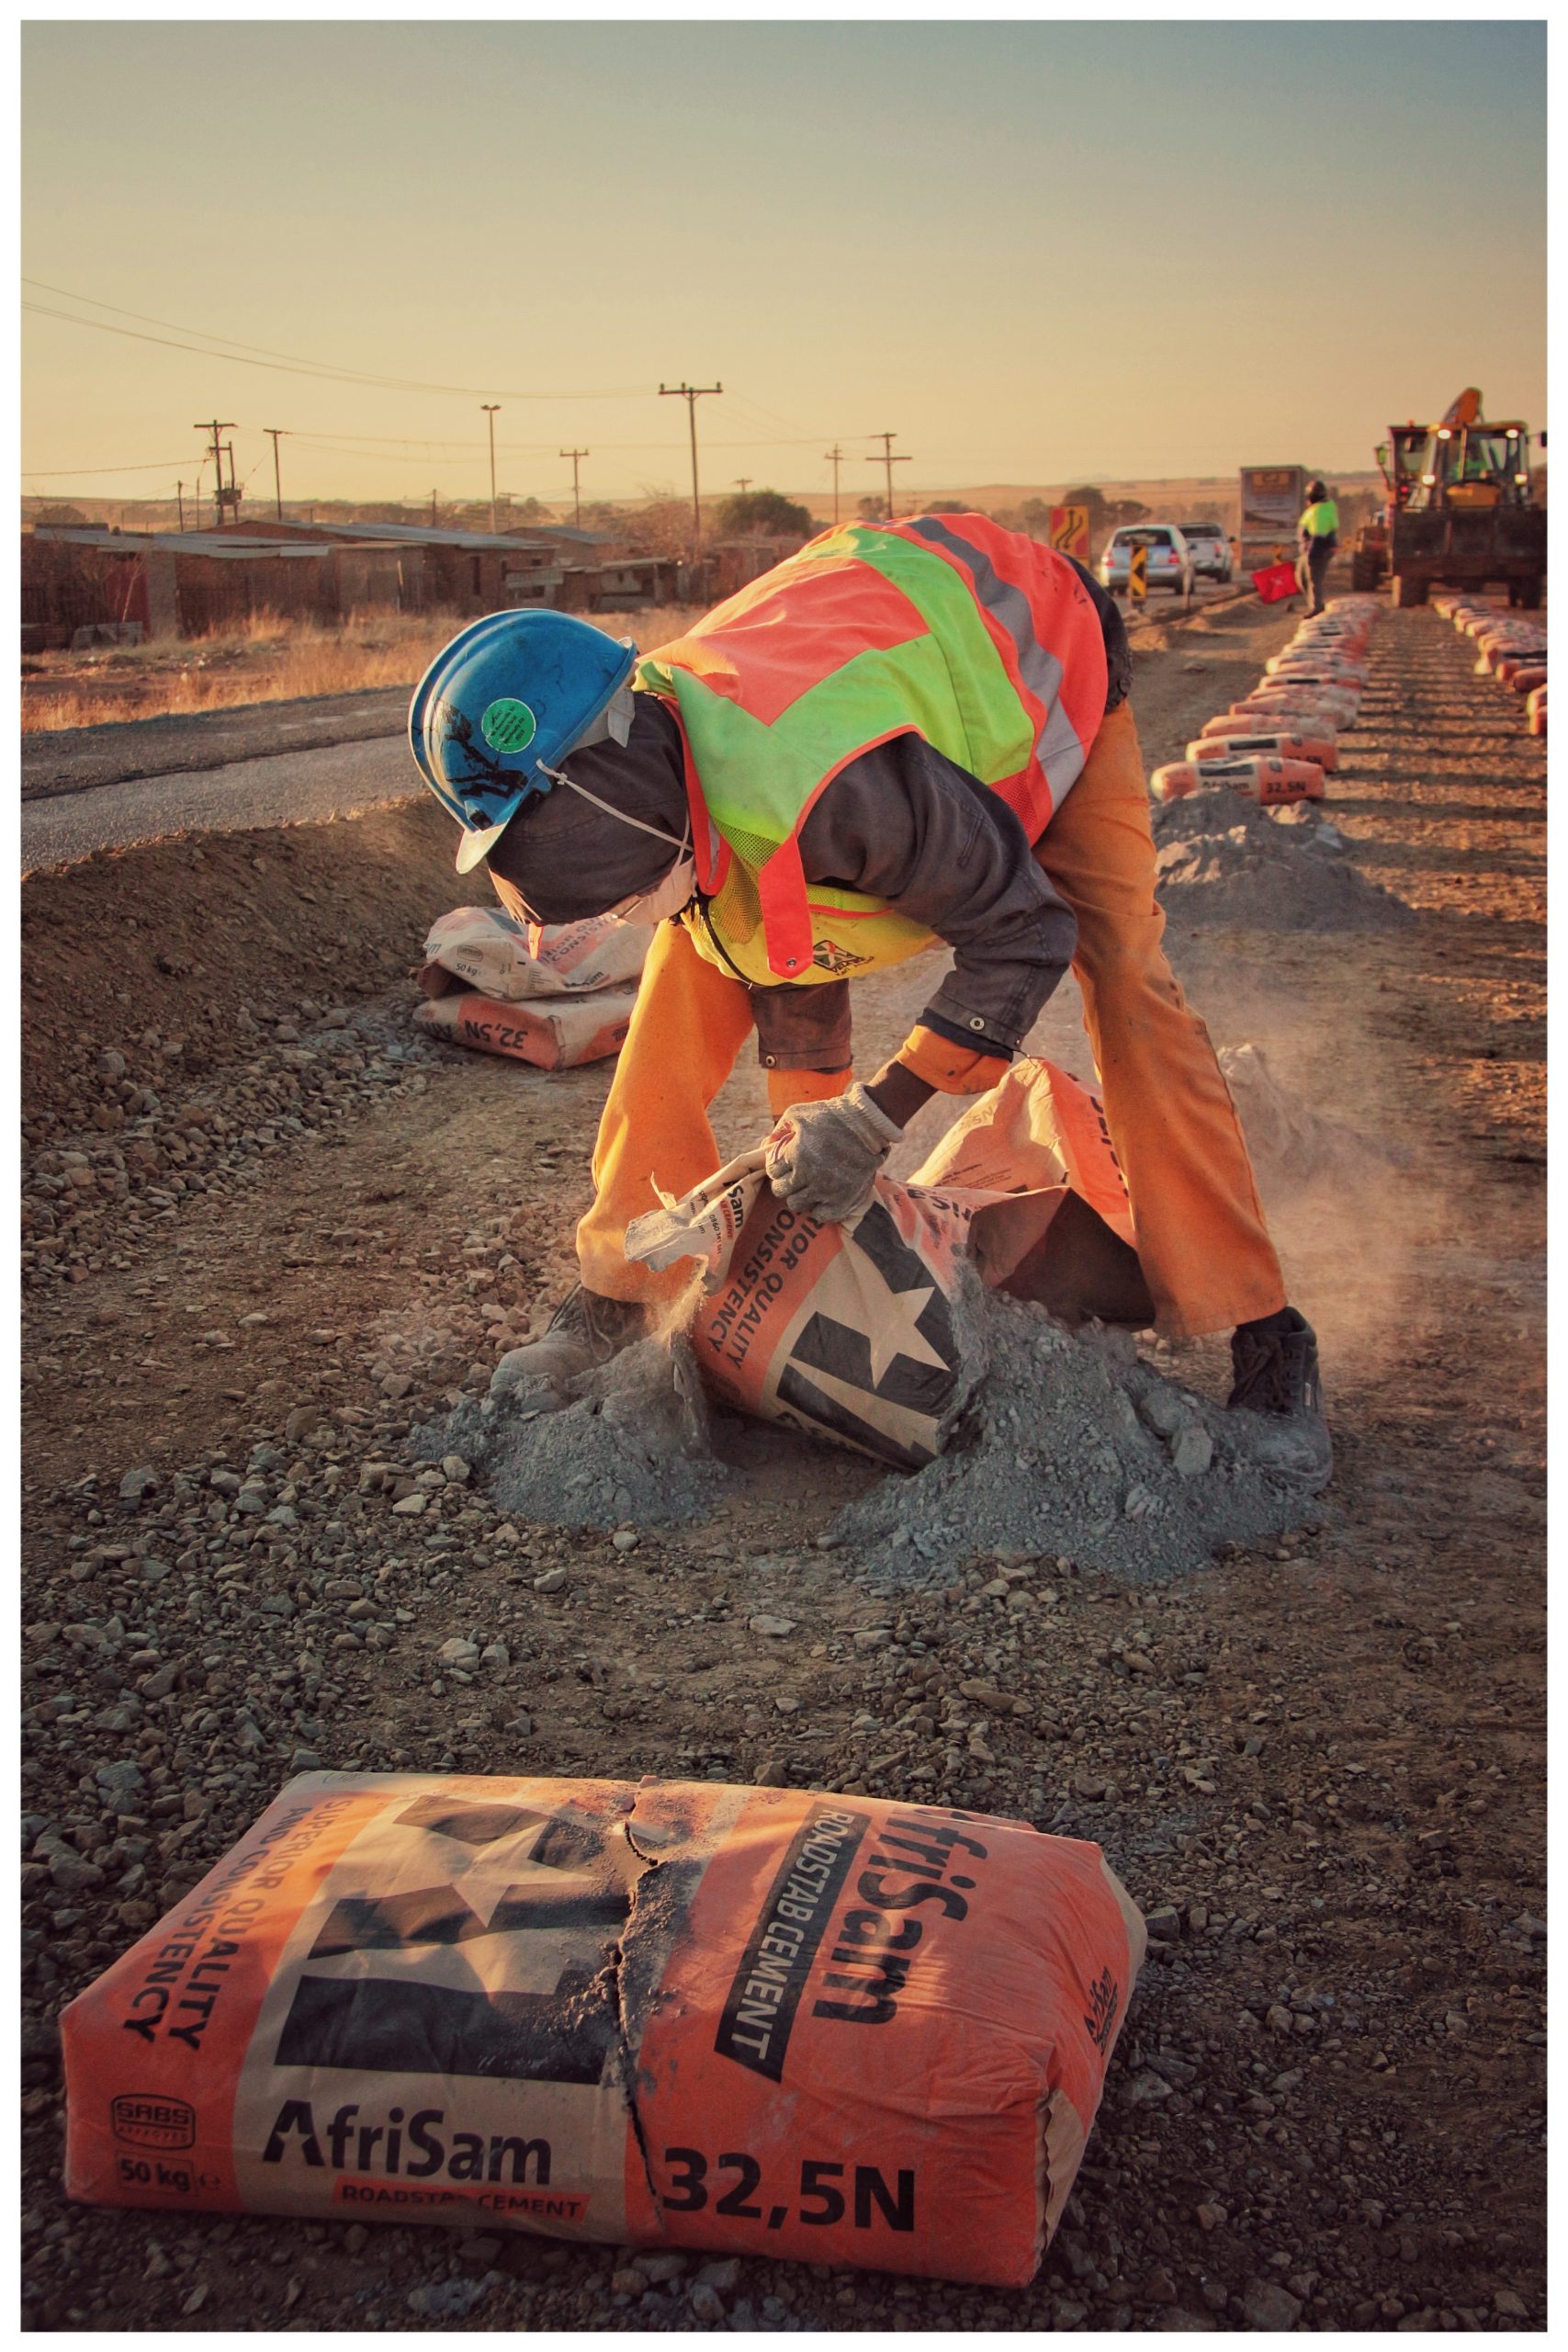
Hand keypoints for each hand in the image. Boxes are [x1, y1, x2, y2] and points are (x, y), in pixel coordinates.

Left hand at [762, 1082, 903, 1225]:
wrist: (868, 1123)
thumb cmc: (830, 1115)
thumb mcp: (798, 1114)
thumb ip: (779, 1130)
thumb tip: (764, 1146)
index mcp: (795, 1154)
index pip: (772, 1171)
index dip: (777, 1167)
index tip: (786, 1164)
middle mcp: (808, 1174)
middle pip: (780, 1191)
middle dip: (785, 1183)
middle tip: (795, 1176)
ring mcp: (826, 1189)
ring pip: (796, 1205)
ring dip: (799, 1196)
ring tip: (808, 1187)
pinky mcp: (843, 1199)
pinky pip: (821, 1216)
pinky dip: (819, 1209)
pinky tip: (822, 1198)